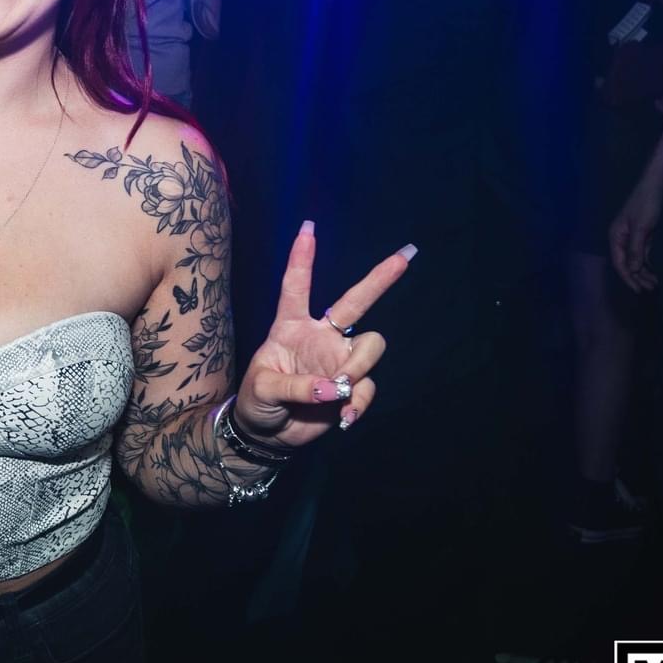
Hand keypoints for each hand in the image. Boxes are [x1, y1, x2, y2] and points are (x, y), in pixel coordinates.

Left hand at [235, 223, 413, 448]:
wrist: (268, 435)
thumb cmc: (257, 402)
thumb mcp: (263, 389)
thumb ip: (296, 386)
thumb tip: (334, 388)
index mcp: (290, 326)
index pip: (296, 287)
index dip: (301, 259)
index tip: (308, 227)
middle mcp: (320, 336)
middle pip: (355, 302)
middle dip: (380, 278)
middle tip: (405, 256)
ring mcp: (338, 360)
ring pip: (370, 347)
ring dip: (359, 368)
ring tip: (337, 392)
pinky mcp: (349, 387)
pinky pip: (366, 387)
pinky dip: (358, 402)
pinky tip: (345, 418)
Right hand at [609, 172, 662, 292]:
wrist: (655, 186)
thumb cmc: (646, 204)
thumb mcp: (642, 228)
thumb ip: (636, 249)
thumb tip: (632, 269)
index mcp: (616, 237)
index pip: (619, 263)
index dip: (628, 278)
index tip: (639, 289)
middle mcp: (621, 239)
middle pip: (626, 264)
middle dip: (637, 277)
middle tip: (651, 289)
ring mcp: (631, 237)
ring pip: (635, 260)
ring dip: (644, 272)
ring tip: (655, 283)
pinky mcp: (642, 235)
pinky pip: (642, 254)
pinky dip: (648, 264)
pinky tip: (655, 271)